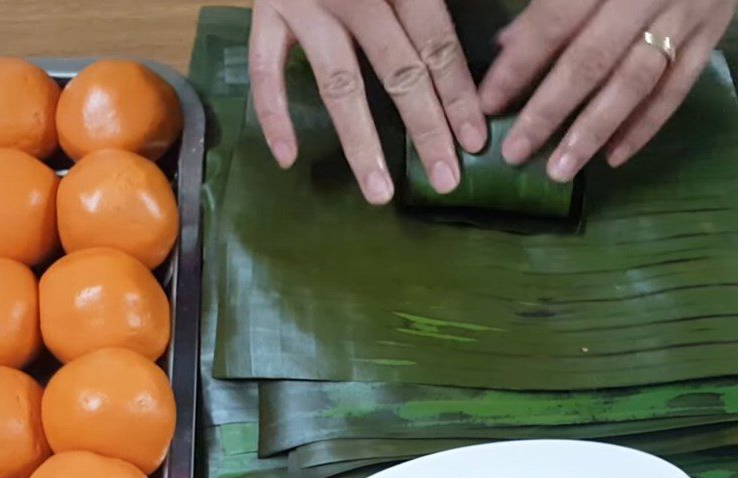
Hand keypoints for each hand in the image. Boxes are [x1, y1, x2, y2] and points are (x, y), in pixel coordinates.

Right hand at [249, 0, 487, 203]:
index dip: (458, 94)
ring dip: (360, 143)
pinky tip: (288, 159)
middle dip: (425, 129)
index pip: (436, 42)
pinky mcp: (264, 10)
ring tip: (377, 193)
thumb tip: (479, 44)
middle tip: (445, 180)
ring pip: (338, 83)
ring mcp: (304, 4)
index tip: (475, 141)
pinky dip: (274, 115)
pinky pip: (266, 70)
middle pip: (398, 70)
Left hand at [479, 0, 737, 181]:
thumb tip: (504, 45)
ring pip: (634, 82)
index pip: (554, 21)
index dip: (519, 65)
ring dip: (593, 131)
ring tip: (560, 170)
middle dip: (548, 111)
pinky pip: (676, 88)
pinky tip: (612, 158)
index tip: (487, 104)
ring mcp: (684, 15)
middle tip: (515, 152)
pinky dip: (645, 126)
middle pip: (591, 60)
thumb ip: (547, 2)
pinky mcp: (710, 35)